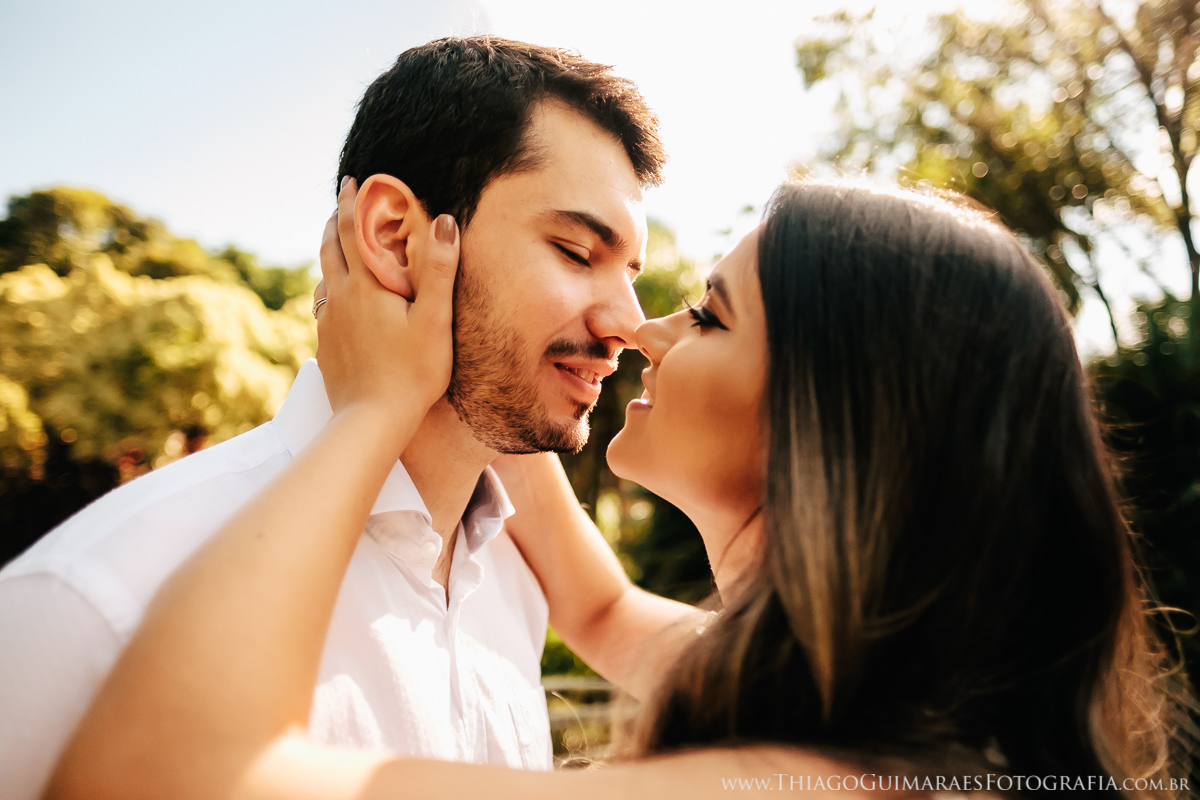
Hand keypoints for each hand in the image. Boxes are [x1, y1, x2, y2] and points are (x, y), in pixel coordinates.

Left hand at [314, 178, 458, 440]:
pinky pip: (324, 305)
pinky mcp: (327, 346)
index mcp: (365, 286)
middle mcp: (339, 298)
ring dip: (331, 254)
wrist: (370, 422)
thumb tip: (443, 220)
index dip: (353, 202)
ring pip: (324, 276)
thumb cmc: (412, 373)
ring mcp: (329, 323)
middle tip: (342, 205)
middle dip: (336, 222)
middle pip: (330, 248)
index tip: (352, 181)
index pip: (353, 230)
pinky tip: (339, 299)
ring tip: (340, 247)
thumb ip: (440, 269)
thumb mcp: (435, 319)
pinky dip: (331, 288)